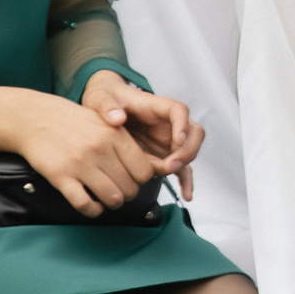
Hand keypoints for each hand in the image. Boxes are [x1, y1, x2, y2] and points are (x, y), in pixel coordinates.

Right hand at [0, 85, 158, 216]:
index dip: (141, 181)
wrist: (35, 118)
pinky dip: (92, 210)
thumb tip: (145, 167)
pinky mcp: (61, 176)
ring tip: (107, 199)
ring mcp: (81, 164)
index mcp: (116, 135)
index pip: (144, 170)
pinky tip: (92, 206)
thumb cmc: (72, 121)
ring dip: (112, 203)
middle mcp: (101, 149)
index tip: (134, 180)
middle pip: (130, 187)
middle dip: (127, 194)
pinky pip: (84, 203)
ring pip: (112, 197)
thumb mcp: (104, 121)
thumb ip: (124, 141)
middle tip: (120, 191)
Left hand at [82, 70, 205, 199]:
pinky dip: (185, 181)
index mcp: (155, 106)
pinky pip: (180, 168)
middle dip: (187, 150)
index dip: (182, 125)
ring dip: (184, 165)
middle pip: (193, 132)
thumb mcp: (100, 99)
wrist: (104, 107)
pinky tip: (186, 195)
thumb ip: (107, 107)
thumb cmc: (105, 98)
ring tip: (166, 173)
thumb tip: (117, 118)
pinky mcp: (163, 154)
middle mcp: (168, 123)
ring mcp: (168, 139)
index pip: (178, 110)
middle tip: (170, 164)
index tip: (178, 139)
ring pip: (189, 150)